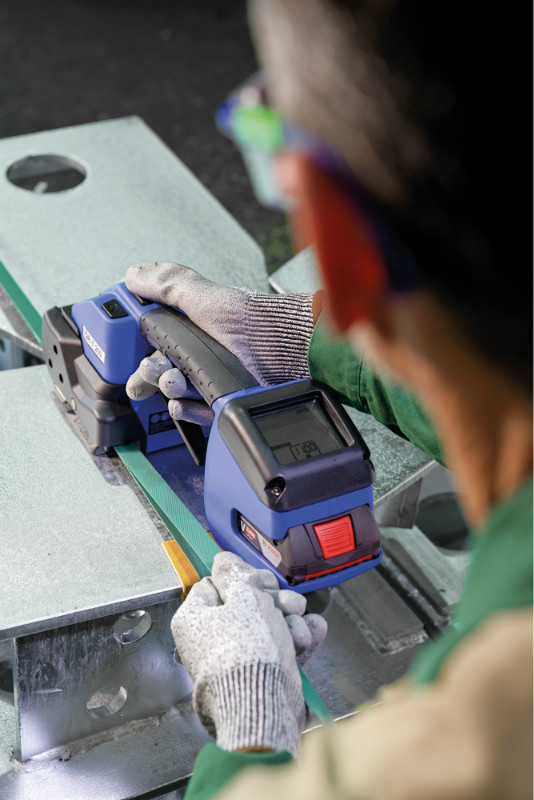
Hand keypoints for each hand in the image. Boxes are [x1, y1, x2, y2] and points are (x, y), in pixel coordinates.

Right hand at [125, 262, 314, 423]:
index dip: (136, 343)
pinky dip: (187, 410)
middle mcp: (201, 350)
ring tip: (175, 380)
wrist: (285, 349)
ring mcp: (212, 375)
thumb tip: (135, 275)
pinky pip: (197, 410)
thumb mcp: (204, 297)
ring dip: (168, 386)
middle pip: (159, 366)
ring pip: (175, 388)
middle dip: (147, 372)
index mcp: (192, 325)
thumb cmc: (250, 320)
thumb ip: (168, 285)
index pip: (153, 335)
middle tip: (148, 371)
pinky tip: (182, 404)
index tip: (124, 347)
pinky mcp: (223, 398)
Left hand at [171, 552, 327, 755]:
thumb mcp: (244, 597)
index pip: (213, 585)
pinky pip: (279, 649)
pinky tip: (313, 632)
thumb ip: (237, 574)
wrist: (261, 704)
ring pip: (267, 626)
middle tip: (288, 602)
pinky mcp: (259, 676)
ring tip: (299, 629)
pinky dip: (297, 641)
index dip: (240, 579)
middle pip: (246, 604)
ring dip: (290, 621)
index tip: (260, 580)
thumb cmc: (245, 646)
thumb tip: (222, 559)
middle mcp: (210, 638)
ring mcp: (236, 659)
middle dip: (274, 600)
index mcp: (194, 618)